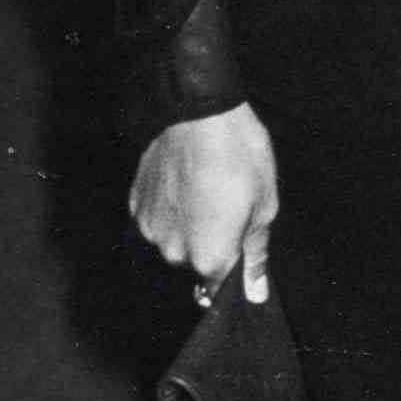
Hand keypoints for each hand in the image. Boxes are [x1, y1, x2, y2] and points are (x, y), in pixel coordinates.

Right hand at [130, 104, 278, 304]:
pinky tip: (186, 181)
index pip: (219, 290)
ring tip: (206, 188)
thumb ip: (256, 253)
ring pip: (175, 240)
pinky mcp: (135, 205)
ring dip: (189, 227)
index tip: (240, 252)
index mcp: (209, 257)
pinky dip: (171, 209)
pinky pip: (157, 219)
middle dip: (214, 244)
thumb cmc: (240, 155)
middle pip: (196, 263)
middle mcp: (173, 253)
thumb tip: (255, 290)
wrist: (199, 109)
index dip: (233, 273)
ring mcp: (149, 230)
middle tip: (230, 206)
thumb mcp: (264, 203)